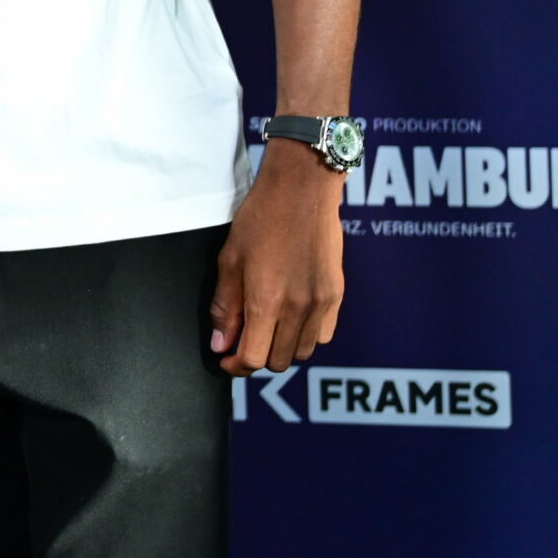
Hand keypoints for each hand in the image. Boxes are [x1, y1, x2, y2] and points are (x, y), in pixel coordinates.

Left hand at [208, 141, 344, 374]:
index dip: (236, 366)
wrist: (302, 191)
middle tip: (243, 340)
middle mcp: (298, 308)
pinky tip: (291, 317)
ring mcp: (321, 303)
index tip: (226, 360)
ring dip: (282, 348)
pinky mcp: (336, 295)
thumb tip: (220, 344)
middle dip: (257, 357)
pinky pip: (322, 335)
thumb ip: (224, 307)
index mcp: (266, 300)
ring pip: (302, 352)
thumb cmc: (260, 219)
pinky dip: (305, 336)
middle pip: (278, 360)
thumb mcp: (229, 260)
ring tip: (267, 327)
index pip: (253, 358)